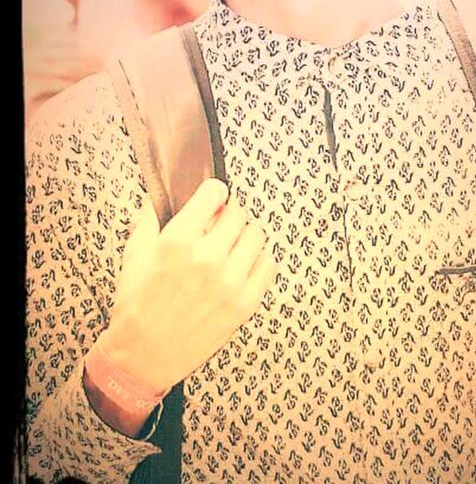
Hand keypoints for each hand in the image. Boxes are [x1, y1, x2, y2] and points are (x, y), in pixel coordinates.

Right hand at [98, 178, 274, 396]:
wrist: (143, 355)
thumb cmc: (137, 305)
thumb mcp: (135, 252)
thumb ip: (152, 216)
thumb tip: (168, 193)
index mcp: (176, 242)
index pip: (214, 193)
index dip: (213, 192)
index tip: (213, 196)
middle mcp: (206, 259)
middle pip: (238, 212)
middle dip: (227, 215)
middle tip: (219, 225)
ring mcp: (229, 282)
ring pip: (256, 235)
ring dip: (243, 236)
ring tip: (230, 246)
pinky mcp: (245, 304)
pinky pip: (267, 264)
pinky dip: (257, 260)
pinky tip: (241, 266)